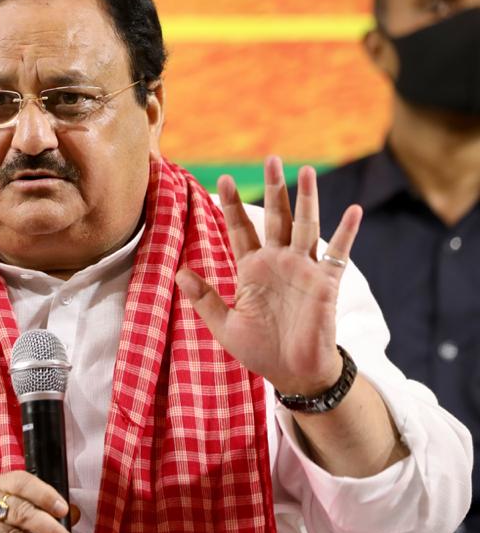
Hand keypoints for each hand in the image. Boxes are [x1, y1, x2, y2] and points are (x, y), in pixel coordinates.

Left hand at [176, 157, 361, 394]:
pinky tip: (354, 209)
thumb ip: (204, 298)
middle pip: (275, 217)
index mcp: (252, 270)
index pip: (240, 230)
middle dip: (273, 189)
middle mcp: (278, 262)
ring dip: (307, 199)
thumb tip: (178, 272)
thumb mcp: (224, 325)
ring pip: (305, 226)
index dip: (232, 206)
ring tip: (307, 171)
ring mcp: (303, 269)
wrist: (293, 373)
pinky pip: (338, 253)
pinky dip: (347, 232)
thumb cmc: (260, 351)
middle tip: (270, 159)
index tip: (223, 180)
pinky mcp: (325, 282)